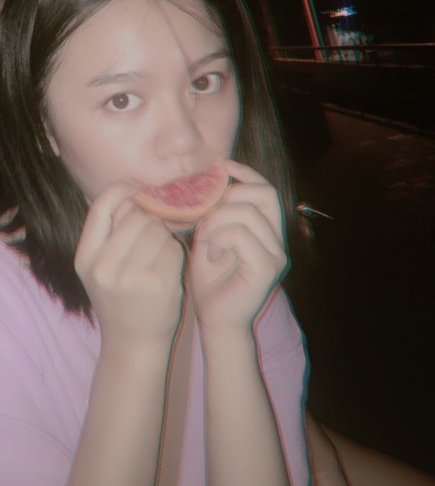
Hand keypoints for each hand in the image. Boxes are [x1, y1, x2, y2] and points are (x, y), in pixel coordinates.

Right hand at [75, 183, 185, 349]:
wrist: (132, 345)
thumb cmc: (120, 299)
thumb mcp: (100, 268)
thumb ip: (110, 232)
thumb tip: (133, 190)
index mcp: (85, 257)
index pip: (102, 205)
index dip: (122, 189)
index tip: (137, 189)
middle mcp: (103, 267)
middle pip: (136, 216)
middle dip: (149, 222)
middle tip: (150, 241)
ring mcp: (130, 277)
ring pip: (157, 230)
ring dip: (163, 238)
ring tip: (157, 258)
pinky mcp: (158, 285)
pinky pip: (173, 249)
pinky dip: (174, 255)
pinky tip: (167, 271)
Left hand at [188, 160, 288, 333]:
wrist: (215, 321)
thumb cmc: (210, 282)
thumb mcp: (209, 239)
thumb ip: (215, 215)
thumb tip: (209, 184)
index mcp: (266, 233)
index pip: (266, 189)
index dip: (246, 172)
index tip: (221, 164)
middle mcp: (278, 241)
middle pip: (263, 193)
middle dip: (228, 198)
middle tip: (207, 220)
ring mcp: (276, 255)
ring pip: (246, 213)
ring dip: (217, 222)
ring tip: (207, 243)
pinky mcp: (267, 268)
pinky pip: (242, 235)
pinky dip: (220, 239)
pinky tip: (213, 256)